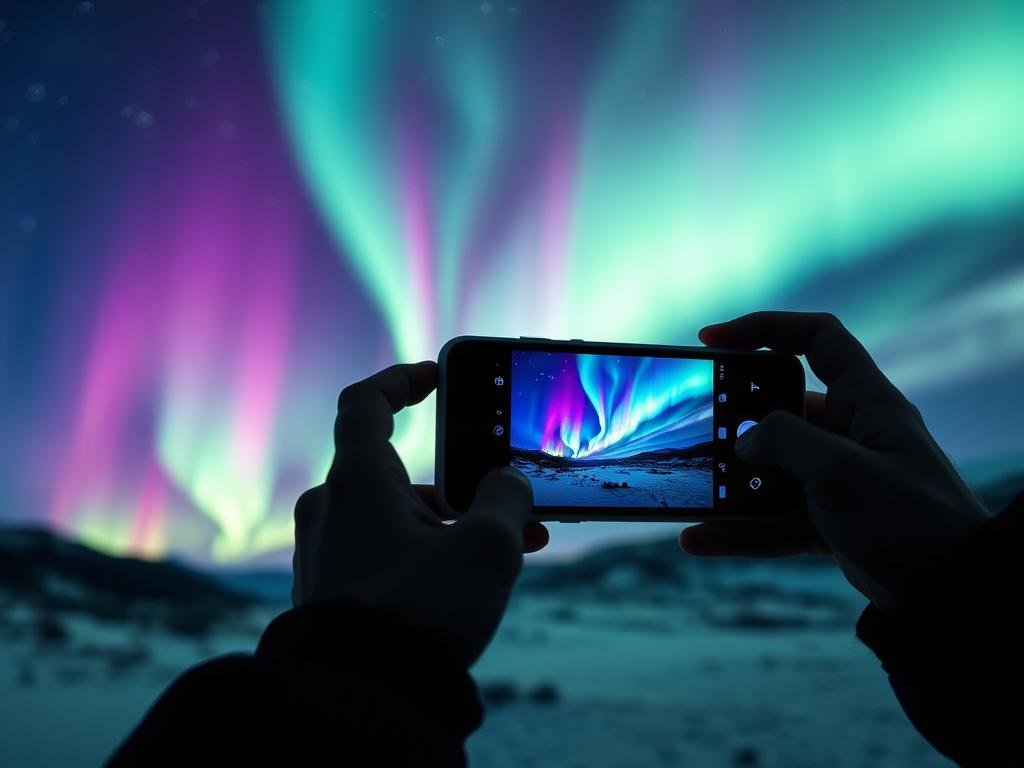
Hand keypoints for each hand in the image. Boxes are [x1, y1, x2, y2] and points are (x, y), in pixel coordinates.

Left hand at [292, 361, 548, 666]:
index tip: (435, 378)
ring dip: (455, 525)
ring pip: (399, 519)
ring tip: (515, 547)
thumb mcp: (486, 547)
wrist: (362, 699)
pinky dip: (429, 553)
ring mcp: (329, 553)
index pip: (367, 402)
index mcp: (357, 481)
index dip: (402, 380)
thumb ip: (508, 498)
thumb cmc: (418, 613)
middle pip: (399, 473)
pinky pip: (387, 554)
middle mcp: (332, 510)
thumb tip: (508, 481)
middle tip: (508, 499)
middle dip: (461, 486)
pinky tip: (476, 580)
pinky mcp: (335, 592)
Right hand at [681, 312, 989, 613]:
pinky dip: (738, 528)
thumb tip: (742, 441)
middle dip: (733, 419)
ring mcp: (836, 480)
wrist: (948, 593)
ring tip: (692, 493)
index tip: (712, 339)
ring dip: (729, 483)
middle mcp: (850, 434)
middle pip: (778, 408)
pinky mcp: (827, 522)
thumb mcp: (841, 471)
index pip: (817, 339)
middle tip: (694, 430)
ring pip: (769, 470)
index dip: (765, 328)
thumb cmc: (910, 521)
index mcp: (866, 403)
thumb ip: (784, 441)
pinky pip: (771, 518)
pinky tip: (699, 539)